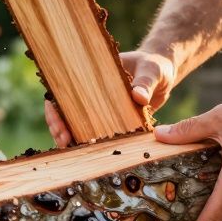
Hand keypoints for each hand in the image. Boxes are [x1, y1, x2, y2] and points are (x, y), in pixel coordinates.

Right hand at [45, 50, 177, 146]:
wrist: (165, 76)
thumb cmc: (154, 66)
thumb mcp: (151, 71)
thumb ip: (145, 82)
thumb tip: (138, 97)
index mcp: (93, 75)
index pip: (64, 88)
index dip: (56, 105)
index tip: (57, 119)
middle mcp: (92, 92)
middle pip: (66, 109)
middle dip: (59, 125)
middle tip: (63, 140)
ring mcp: (100, 107)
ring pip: (77, 123)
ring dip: (70, 136)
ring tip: (68, 148)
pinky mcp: (112, 121)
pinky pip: (96, 132)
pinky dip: (90, 143)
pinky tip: (88, 154)